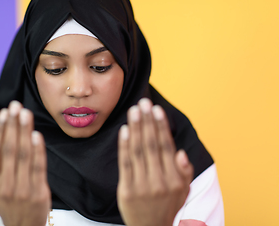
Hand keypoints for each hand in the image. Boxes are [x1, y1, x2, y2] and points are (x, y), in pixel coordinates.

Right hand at [0, 101, 50, 225]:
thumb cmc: (6, 203)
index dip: (0, 131)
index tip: (4, 113)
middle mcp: (5, 185)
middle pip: (9, 150)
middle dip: (13, 126)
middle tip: (16, 106)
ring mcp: (23, 189)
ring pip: (24, 156)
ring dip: (25, 133)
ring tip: (26, 114)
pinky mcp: (39, 191)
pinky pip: (38, 167)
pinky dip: (38, 151)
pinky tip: (36, 135)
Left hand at [117, 98, 193, 225]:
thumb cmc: (167, 205)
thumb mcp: (183, 191)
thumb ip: (185, 171)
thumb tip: (181, 152)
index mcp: (175, 179)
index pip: (166, 147)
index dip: (161, 126)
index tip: (156, 109)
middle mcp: (160, 181)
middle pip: (152, 145)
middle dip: (147, 122)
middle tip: (143, 103)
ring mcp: (142, 186)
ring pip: (138, 151)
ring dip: (136, 128)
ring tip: (133, 111)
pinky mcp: (126, 191)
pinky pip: (125, 164)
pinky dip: (124, 146)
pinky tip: (125, 130)